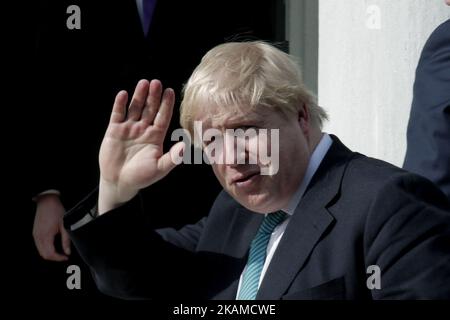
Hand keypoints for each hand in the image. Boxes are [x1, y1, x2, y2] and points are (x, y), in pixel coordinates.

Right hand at [33, 194, 70, 260]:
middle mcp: (38, 237)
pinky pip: (39, 245)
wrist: (47, 202)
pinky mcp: (35, 233)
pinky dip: (45, 249)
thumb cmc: (56, 211)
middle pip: (44, 255)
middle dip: (54, 258)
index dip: (58, 258)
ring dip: (50, 254)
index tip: (66, 257)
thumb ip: (66, 240)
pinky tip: (53, 246)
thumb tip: (67, 251)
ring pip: (40, 251)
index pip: (50, 254)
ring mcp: (35, 235)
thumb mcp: (64, 225)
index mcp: (46, 236)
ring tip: (59, 252)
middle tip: (63, 256)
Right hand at [98, 79, 184, 213]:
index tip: (170, 91)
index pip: (163, 117)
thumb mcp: (159, 168)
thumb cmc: (141, 177)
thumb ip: (172, 158)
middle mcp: (144, 129)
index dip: (166, 104)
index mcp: (156, 136)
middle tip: (157, 83)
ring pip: (135, 108)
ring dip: (139, 96)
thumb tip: (185, 146)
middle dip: (154, 96)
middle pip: (150, 109)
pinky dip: (120, 104)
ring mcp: (129, 128)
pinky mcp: (114, 130)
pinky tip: (123, 94)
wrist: (119, 182)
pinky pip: (118, 114)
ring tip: (143, 83)